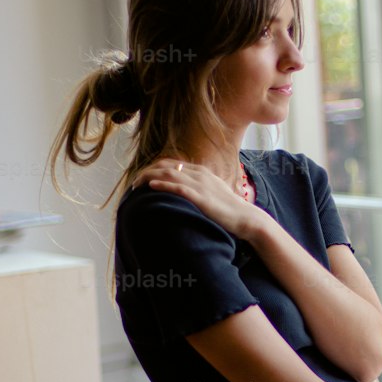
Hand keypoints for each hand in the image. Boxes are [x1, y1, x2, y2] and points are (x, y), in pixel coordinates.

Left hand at [131, 158, 261, 240]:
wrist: (246, 218)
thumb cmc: (230, 210)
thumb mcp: (213, 194)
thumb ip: (200, 189)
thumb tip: (187, 194)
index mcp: (201, 172)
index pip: (172, 163)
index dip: (154, 168)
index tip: (143, 177)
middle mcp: (199, 174)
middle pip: (166, 166)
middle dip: (147, 171)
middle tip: (134, 182)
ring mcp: (201, 185)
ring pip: (169, 174)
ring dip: (149, 177)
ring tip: (136, 184)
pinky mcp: (201, 197)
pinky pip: (178, 187)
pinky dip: (163, 185)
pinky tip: (151, 187)